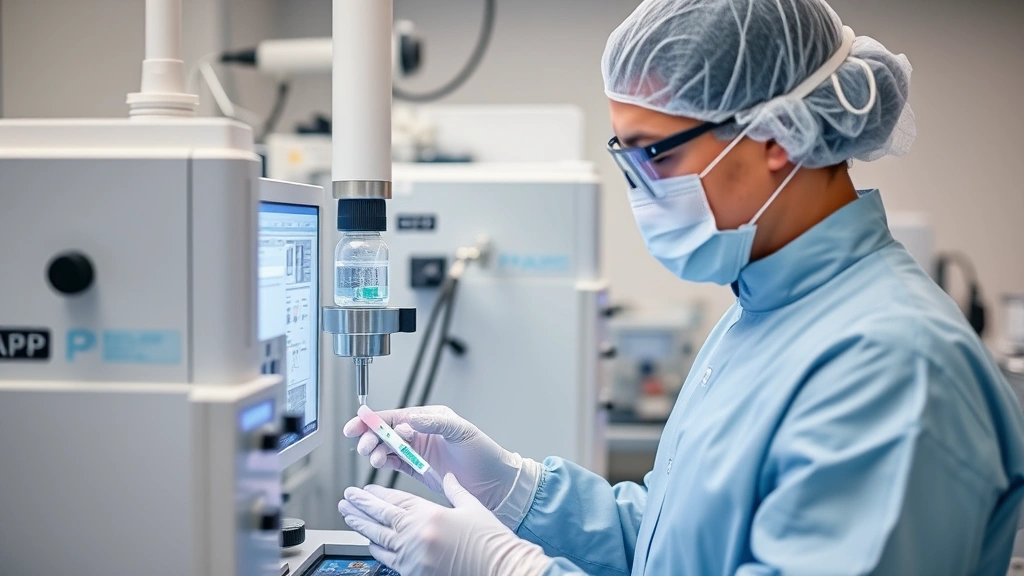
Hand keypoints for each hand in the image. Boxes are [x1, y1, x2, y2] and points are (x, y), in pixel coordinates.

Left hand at [339, 474, 551, 575]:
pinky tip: (370, 541)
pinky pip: (388, 558)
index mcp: (429, 514)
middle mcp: (416, 535)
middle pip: (380, 518)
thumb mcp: (472, 507)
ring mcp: (413, 556)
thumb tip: (447, 477)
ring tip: (349, 515)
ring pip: (378, 538)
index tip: (362, 488)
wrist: (500, 568)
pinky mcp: (414, 573)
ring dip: (361, 525)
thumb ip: (454, 490)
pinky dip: (377, 548)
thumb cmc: (490, 540)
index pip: (394, 500)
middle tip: (346, 498)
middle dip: (360, 506)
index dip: (375, 493)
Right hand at [343, 406, 520, 509]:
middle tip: (365, 445)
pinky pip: (394, 462)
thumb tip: (410, 421)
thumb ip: (434, 423)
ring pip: (386, 448)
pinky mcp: (417, 469)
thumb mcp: (461, 431)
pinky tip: (380, 463)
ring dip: (375, 451)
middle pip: (386, 432)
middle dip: (370, 437)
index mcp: (429, 418)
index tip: (358, 424)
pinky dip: (383, 462)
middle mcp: (420, 433)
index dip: (374, 420)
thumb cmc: (484, 454)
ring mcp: (418, 451)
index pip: (395, 416)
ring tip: (374, 458)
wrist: (494, 483)